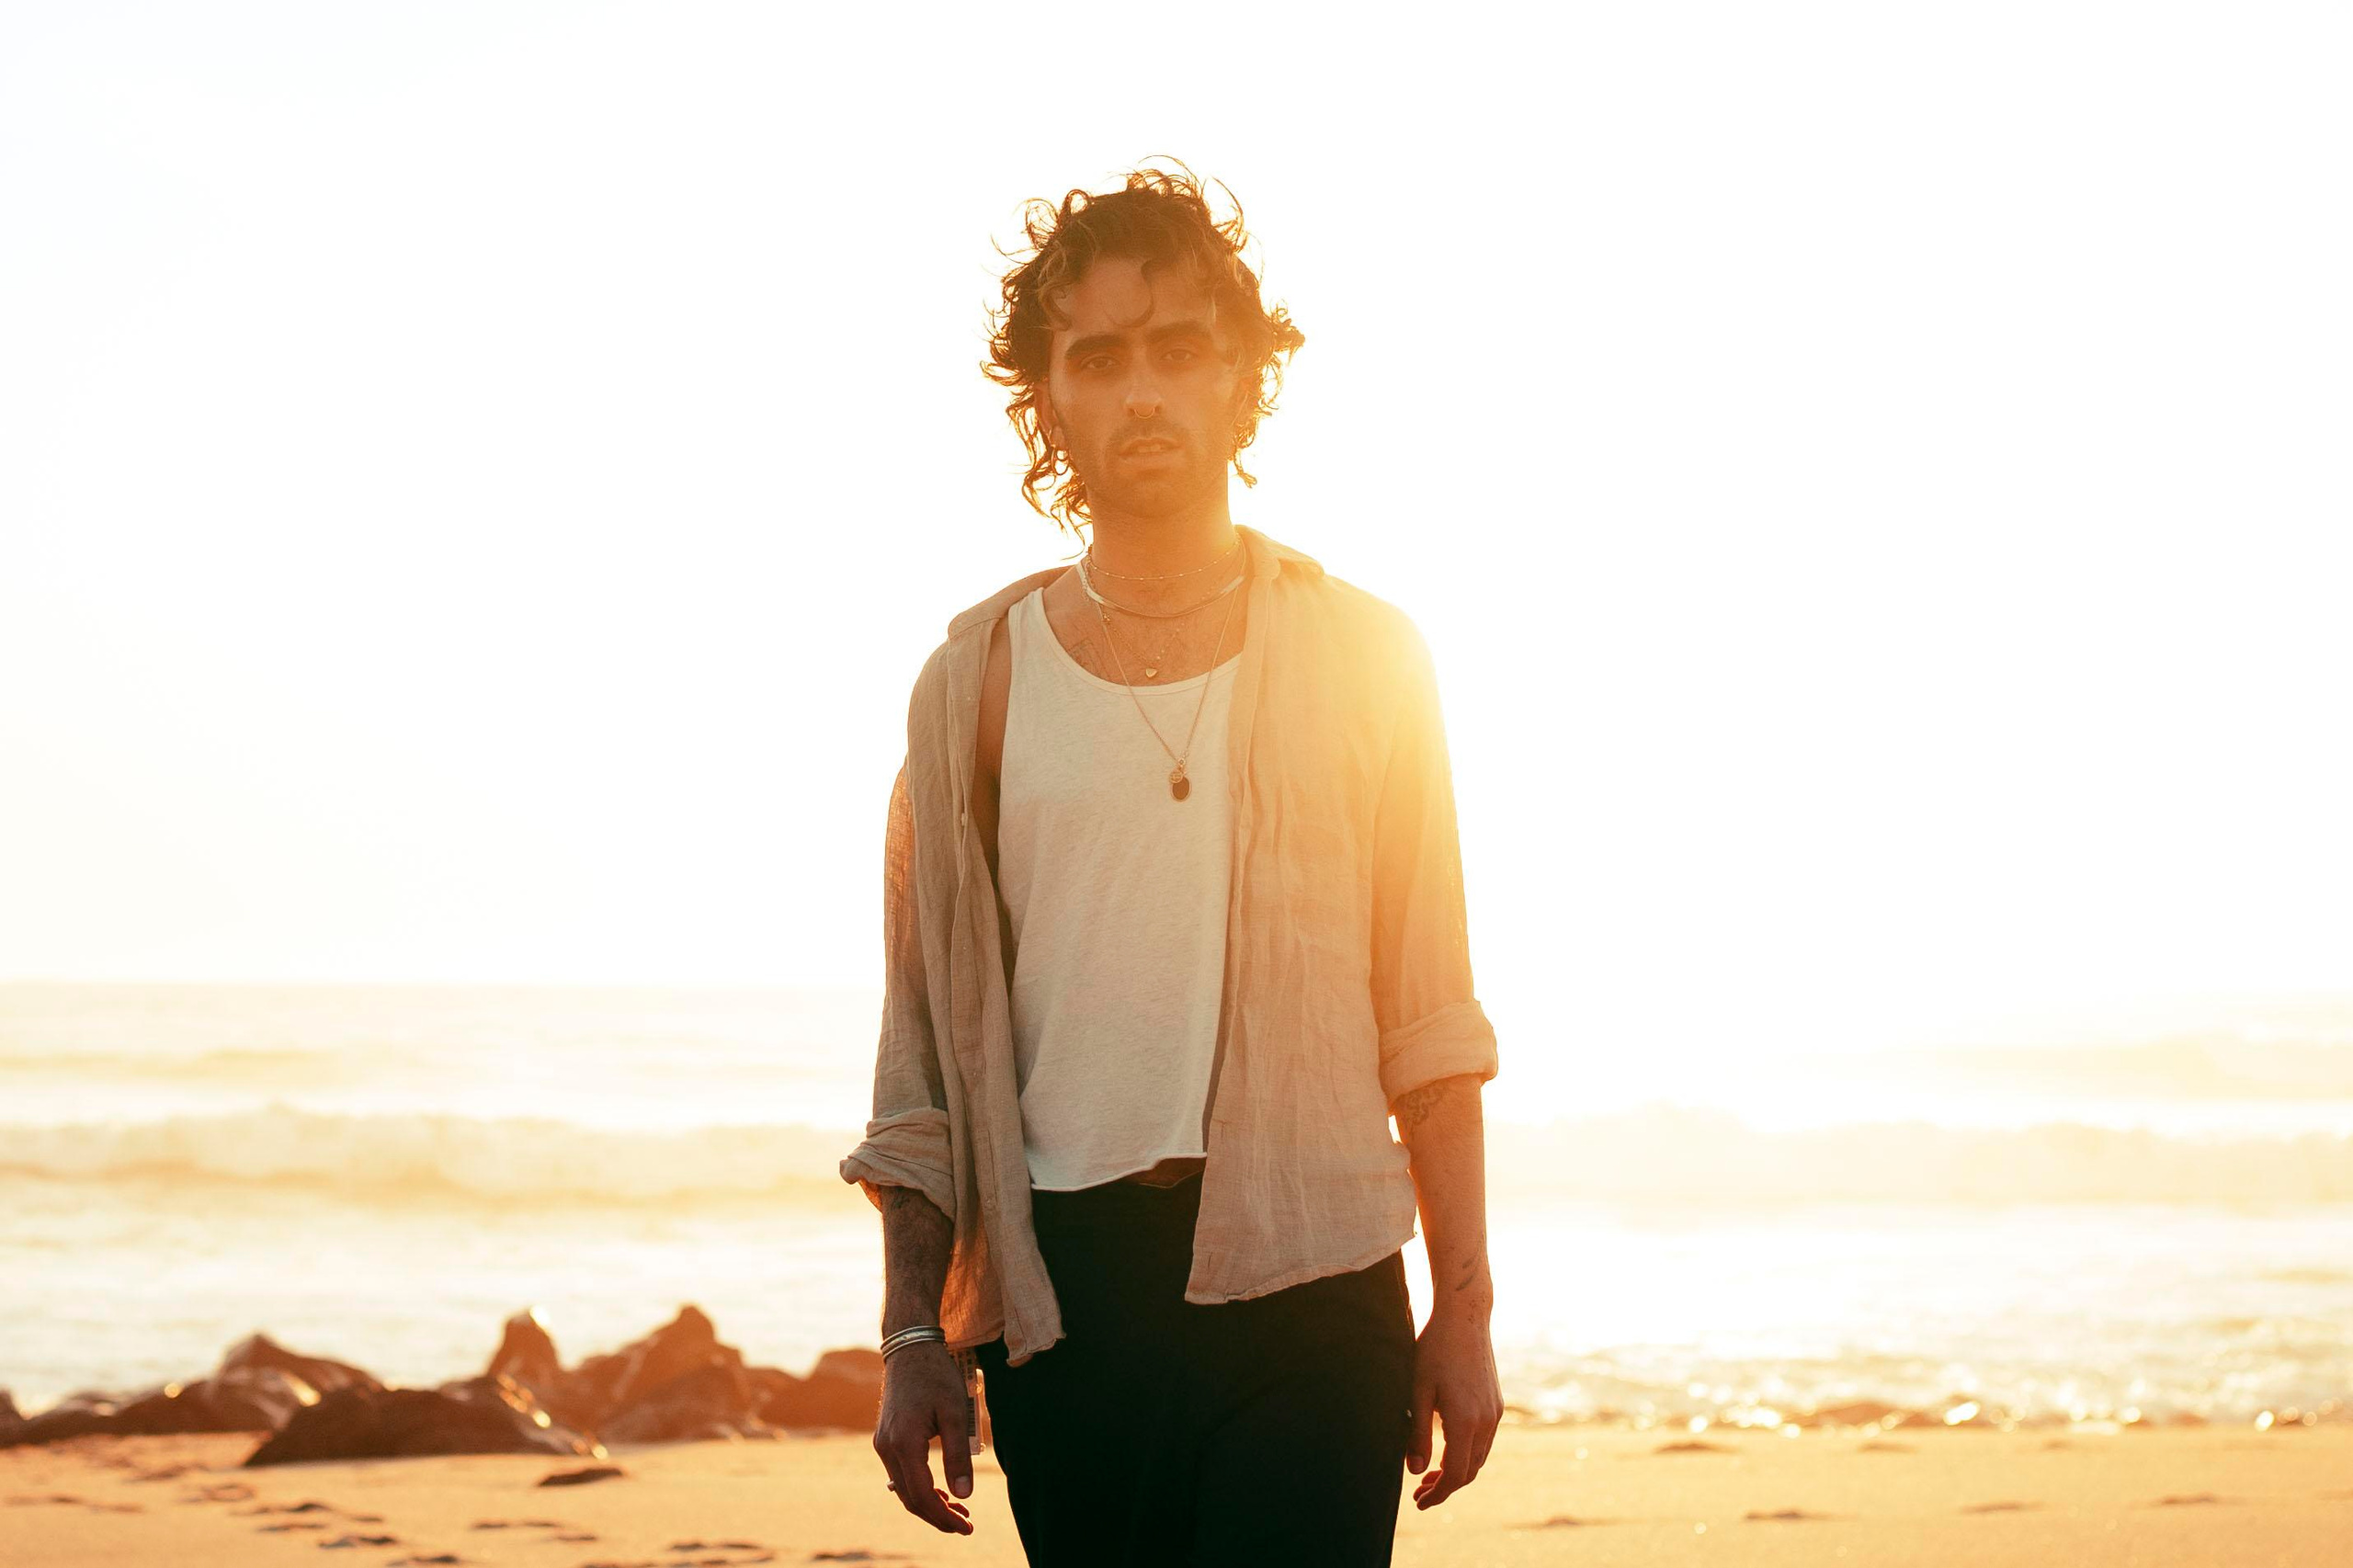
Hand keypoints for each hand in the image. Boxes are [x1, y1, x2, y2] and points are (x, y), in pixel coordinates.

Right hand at [872, 1343, 974, 1534]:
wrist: (910, 1348)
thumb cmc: (936, 1376)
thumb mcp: (956, 1413)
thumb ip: (958, 1455)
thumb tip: (963, 1494)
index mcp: (904, 1444)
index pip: (922, 1496)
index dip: (943, 1517)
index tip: (966, 1527)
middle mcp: (886, 1448)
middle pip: (910, 1498)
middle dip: (938, 1515)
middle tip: (966, 1523)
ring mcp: (882, 1444)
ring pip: (904, 1488)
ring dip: (929, 1503)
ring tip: (958, 1509)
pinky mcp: (885, 1438)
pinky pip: (901, 1474)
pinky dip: (920, 1487)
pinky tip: (940, 1490)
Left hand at [1405, 1307, 1500, 1508]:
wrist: (1465, 1316)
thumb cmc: (1434, 1350)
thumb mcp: (1418, 1391)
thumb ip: (1418, 1434)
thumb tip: (1415, 1472)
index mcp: (1465, 1421)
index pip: (1456, 1475)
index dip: (1438, 1494)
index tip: (1419, 1502)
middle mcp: (1486, 1421)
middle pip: (1470, 1471)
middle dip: (1446, 1486)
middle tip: (1419, 1493)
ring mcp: (1494, 1412)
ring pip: (1479, 1457)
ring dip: (1457, 1471)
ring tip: (1430, 1474)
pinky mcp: (1496, 1402)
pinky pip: (1485, 1440)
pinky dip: (1467, 1453)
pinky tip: (1448, 1449)